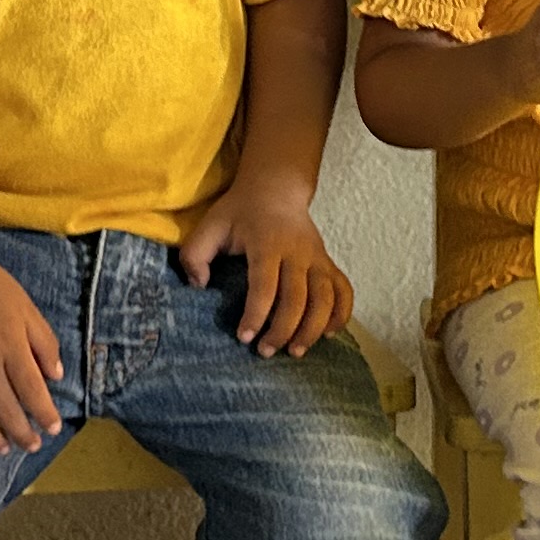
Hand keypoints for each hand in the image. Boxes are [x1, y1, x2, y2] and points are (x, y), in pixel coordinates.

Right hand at [0, 248, 66, 454]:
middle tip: (32, 446)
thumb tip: (57, 377)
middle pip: (7, 411)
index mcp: (11, 346)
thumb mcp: (26, 307)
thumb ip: (44, 342)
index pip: (33, 392)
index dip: (45, 415)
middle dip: (23, 434)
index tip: (53, 429)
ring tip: (2, 448)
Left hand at [180, 178, 355, 358]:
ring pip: (325, 298)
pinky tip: (328, 334)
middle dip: (283, 330)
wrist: (276, 187)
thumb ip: (195, 254)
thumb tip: (199, 286)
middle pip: (298, 298)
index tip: (243, 337)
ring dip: (313, 328)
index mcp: (267, 243)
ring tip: (296, 351)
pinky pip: (344, 290)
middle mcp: (297, 252)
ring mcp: (317, 257)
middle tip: (266, 352)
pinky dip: (341, 314)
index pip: (264, 286)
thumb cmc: (240, 211)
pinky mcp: (328, 262)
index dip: (255, 315)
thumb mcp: (210, 225)